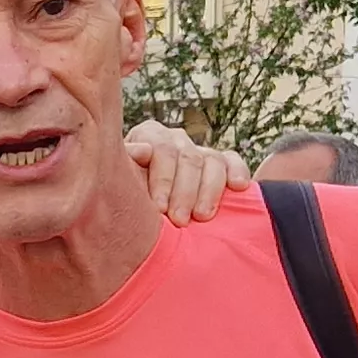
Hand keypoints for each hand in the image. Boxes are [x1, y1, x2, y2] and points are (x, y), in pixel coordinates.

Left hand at [123, 122, 251, 224]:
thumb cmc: (126, 198)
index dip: (162, 180)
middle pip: (188, 158)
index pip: (161, 150)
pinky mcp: (221, 162)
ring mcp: (199, 149)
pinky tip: (239, 186)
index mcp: (148, 137)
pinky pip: (232, 161)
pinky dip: (237, 171)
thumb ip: (125, 165)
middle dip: (184, 192)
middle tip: (180, 220)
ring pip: (212, 161)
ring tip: (203, 217)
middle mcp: (175, 140)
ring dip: (209, 190)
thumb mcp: (118, 182)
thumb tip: (142, 152)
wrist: (138, 211)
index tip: (159, 208)